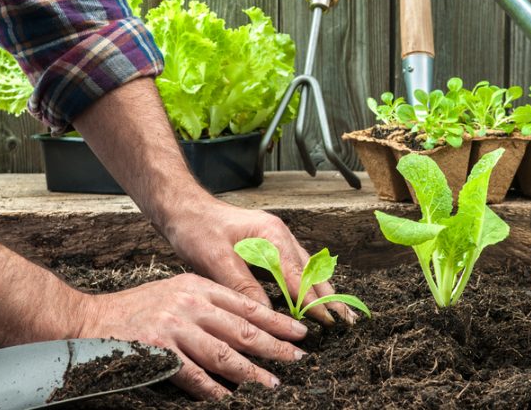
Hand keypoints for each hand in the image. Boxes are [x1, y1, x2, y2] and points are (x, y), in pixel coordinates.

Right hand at [77, 272, 306, 399]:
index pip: (246, 304)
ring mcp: (174, 327)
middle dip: (274, 346)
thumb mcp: (176, 291)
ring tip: (272, 383)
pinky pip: (193, 375)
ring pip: (223, 354)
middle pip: (242, 329)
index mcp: (198, 286)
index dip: (276, 320)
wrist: (90, 319)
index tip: (298, 332)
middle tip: (297, 359)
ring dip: (251, 372)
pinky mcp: (158, 351)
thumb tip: (246, 325)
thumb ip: (208, 304)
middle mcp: (189, 304)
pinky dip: (213, 389)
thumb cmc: (137, 309)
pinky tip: (229, 398)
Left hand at [163, 198, 357, 324]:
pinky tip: (311, 299)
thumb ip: (243, 285)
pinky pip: (294, 267)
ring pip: (306, 269)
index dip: (313, 301)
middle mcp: (279, 235)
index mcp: (271, 234)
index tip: (328, 322)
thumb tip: (266, 314)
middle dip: (329, 296)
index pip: (298, 275)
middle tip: (347, 321)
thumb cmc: (197, 229)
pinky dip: (306, 285)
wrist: (183, 208)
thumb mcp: (216, 259)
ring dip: (321, 291)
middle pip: (311, 270)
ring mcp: (275, 239)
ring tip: (338, 313)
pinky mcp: (268, 246)